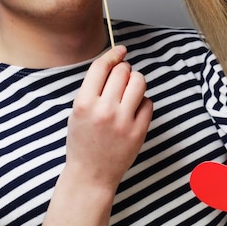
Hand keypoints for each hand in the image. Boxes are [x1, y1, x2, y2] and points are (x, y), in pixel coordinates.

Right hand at [65, 45, 152, 190]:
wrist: (90, 175)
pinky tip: (134, 110)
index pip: (101, 67)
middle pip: (123, 72)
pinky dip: (143, 102)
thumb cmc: (83, 141)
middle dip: (124, 70)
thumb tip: (116, 62)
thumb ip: (93, 89)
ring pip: (139, 82)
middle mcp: (104, 110)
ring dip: (136, 81)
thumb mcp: (78, 112)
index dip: (112, 54)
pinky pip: (148, 102)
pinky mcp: (138, 131)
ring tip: (130, 91)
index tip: (120, 50)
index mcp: (84, 104)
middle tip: (122, 80)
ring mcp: (123, 121)